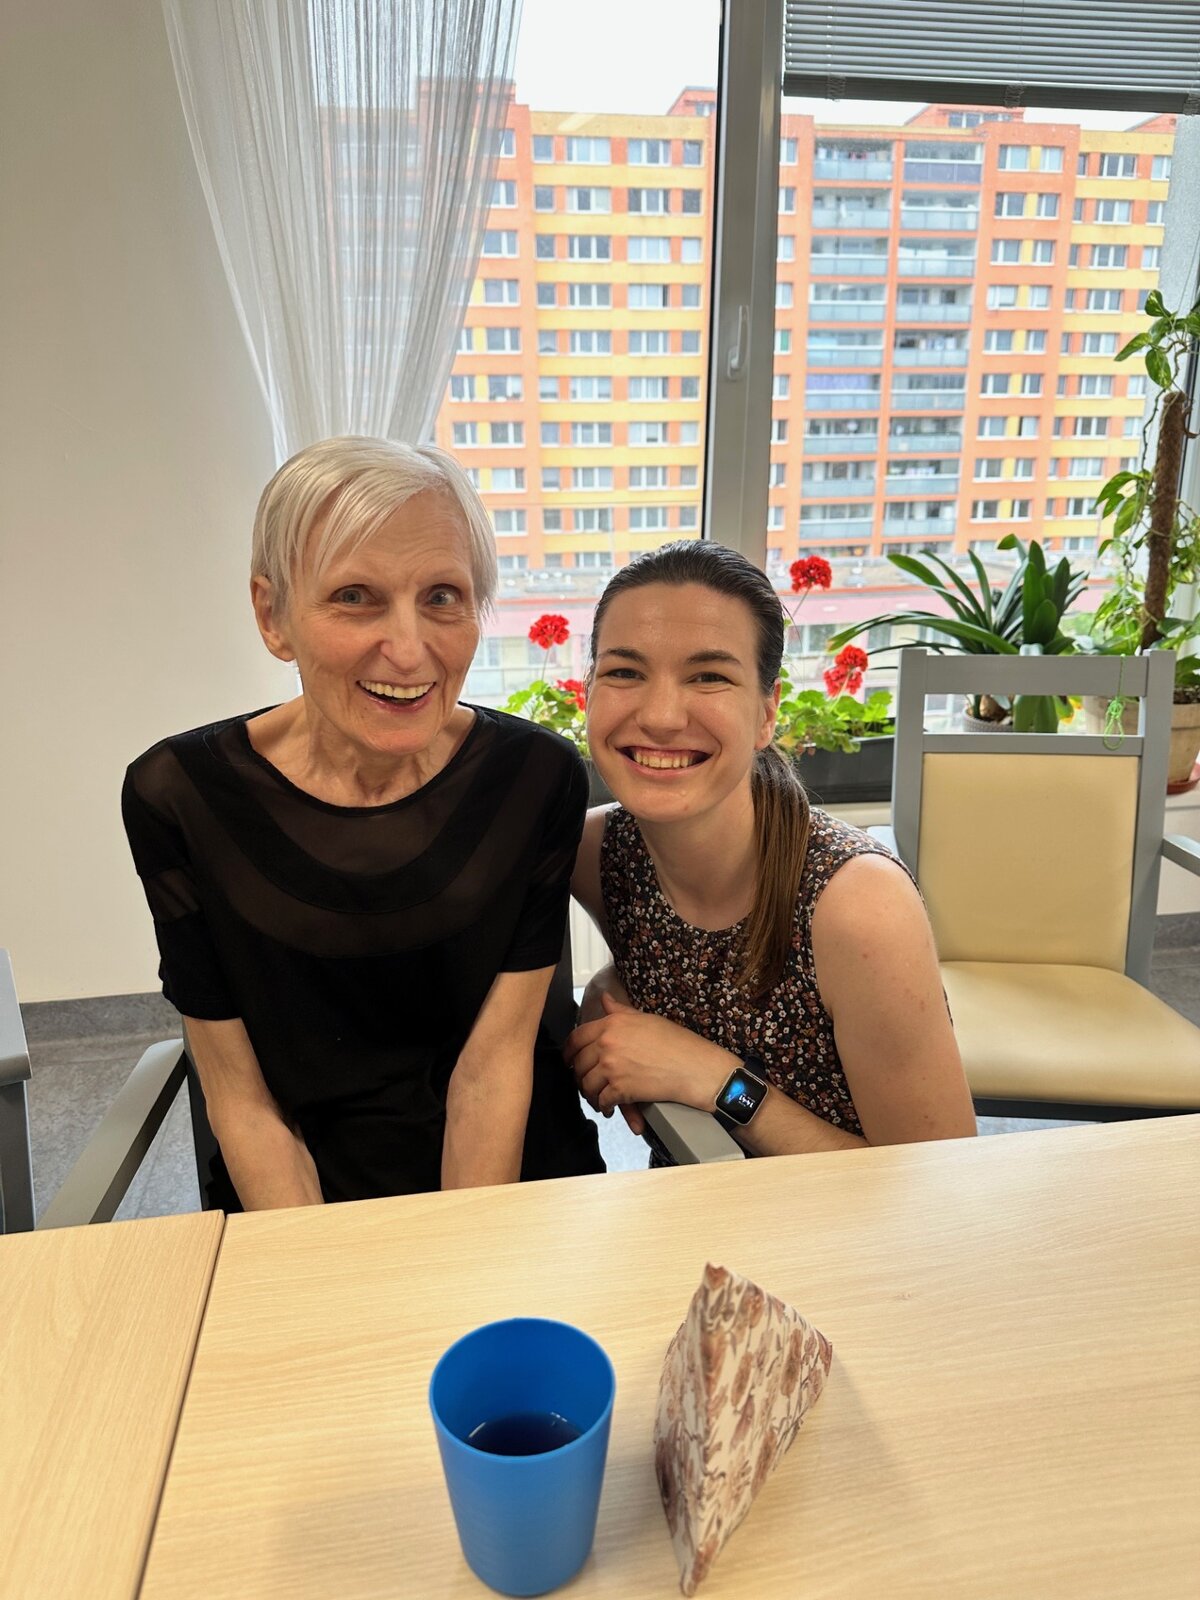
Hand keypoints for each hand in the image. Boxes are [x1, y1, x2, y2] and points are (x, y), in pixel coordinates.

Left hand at [563, 993, 733, 1136]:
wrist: (693, 1066)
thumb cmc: (676, 1042)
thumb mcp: (646, 1019)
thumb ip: (620, 1011)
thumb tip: (604, 999)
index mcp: (611, 1024)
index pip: (576, 1038)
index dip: (569, 1052)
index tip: (569, 1060)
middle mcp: (606, 1044)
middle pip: (578, 1064)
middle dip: (580, 1076)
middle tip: (587, 1082)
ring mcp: (611, 1067)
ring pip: (586, 1084)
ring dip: (590, 1093)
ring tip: (598, 1097)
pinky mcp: (619, 1089)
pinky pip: (601, 1100)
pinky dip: (604, 1106)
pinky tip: (609, 1107)